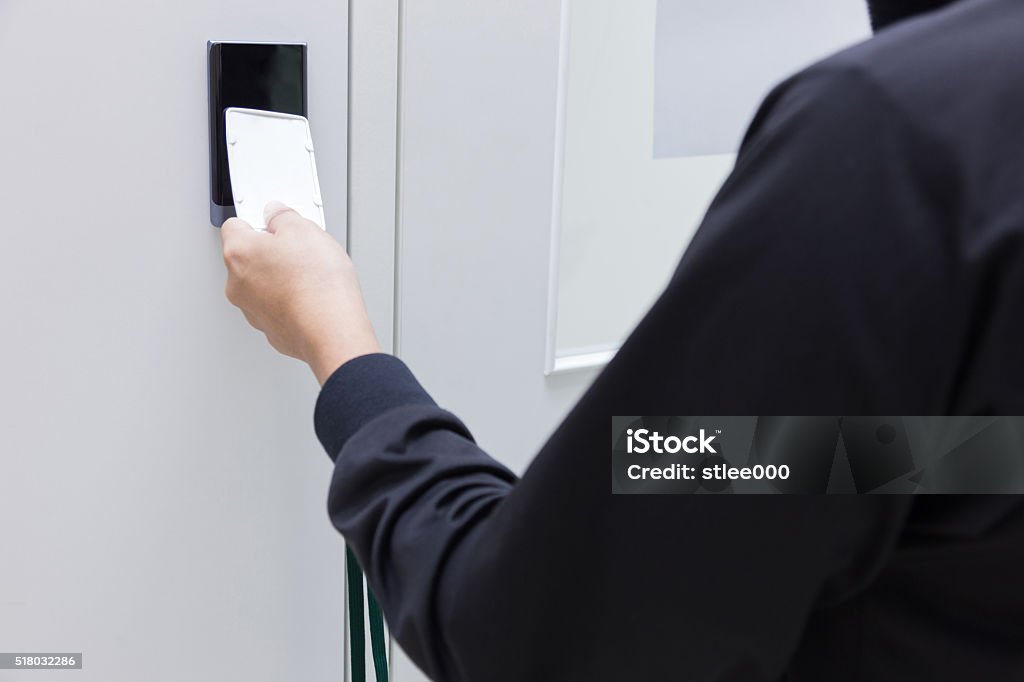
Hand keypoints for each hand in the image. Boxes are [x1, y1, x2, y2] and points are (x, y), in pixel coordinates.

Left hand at [221, 201, 380, 384]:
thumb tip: (277, 214)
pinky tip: (313, 296)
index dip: (259, 220)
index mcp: (238, 253)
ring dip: (282, 277)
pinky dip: (292, 300)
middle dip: (272, 250)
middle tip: (301, 248)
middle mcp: (237, 284)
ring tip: (312, 275)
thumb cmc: (316, 286)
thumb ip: (283, 216)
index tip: (276, 221)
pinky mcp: (272, 329)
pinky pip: (278, 306)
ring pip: (263, 284)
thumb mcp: (305, 230)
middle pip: (249, 257)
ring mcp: (253, 311)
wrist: (331, 330)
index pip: (235, 225)